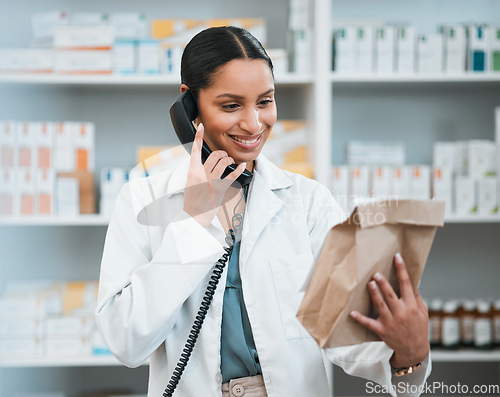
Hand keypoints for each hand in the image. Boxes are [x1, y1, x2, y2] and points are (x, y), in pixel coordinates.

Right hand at [183, 123, 245, 227]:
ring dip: (229, 160)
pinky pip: (231, 176)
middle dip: (222, 153)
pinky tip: (241, 167)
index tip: (201, 127)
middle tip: (225, 157)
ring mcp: (210, 182)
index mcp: (192, 172)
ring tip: (231, 163)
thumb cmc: (192, 202)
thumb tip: (200, 165)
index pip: (194, 151)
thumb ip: (196, 173)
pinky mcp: (219, 190)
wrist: (193, 217)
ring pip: (223, 162)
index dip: (198, 137)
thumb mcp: (189, 184)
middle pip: (214, 155)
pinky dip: (238, 170)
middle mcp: (201, 175)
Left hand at [350, 253, 429, 367]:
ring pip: (380, 306)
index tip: (397, 258)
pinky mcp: (382, 330)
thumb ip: (416, 296)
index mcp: (411, 306)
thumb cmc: (418, 328)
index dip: (402, 270)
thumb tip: (412, 280)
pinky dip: (360, 318)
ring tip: (370, 284)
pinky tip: (352, 312)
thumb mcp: (423, 312)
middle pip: (391, 295)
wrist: (414, 350)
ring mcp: (391, 322)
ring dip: (374, 294)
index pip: (407, 284)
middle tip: (376, 273)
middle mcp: (401, 313)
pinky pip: (369, 323)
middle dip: (384, 284)